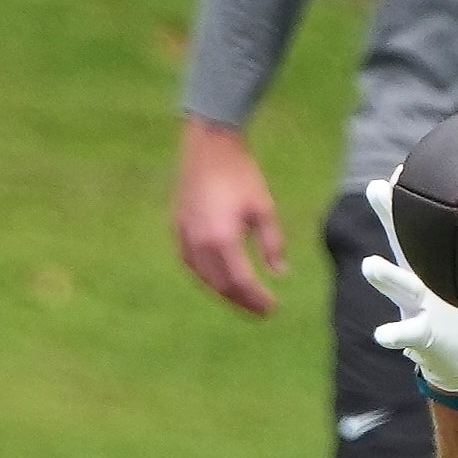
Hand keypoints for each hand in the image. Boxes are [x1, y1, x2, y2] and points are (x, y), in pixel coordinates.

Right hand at [173, 119, 287, 315]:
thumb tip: (280, 273)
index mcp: (222, 239)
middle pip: (220, 286)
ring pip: (203, 278)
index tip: (273, 308)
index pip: (241, 283)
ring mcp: (184, 236)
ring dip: (225, 293)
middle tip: (261, 311)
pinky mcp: (177, 228)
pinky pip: (191, 264)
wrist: (209, 146)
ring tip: (244, 300)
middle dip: (242, 302)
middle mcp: (198, 243)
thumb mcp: (264, 209)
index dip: (257, 300)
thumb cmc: (240, 174)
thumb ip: (272, 244)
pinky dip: (207, 278)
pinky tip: (221, 280)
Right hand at [358, 179, 457, 394]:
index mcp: (431, 262)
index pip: (418, 224)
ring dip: (385, 276)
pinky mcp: (421, 336)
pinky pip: (405, 334)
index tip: (402, 169)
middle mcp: (417, 278)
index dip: (409, 198)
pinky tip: (382, 334)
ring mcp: (416, 306)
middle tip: (375, 188)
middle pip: (401, 242)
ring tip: (371, 265)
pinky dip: (393, 334)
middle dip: (389, 216)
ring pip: (399, 286)